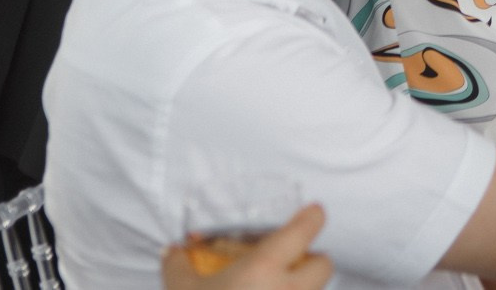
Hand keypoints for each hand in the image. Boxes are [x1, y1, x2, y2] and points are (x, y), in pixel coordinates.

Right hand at [162, 206, 331, 289]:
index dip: (312, 218)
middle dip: (313, 260)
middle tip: (291, 262)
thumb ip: (178, 265)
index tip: (312, 212)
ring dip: (304, 288)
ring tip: (276, 289)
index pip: (304, 231)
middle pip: (324, 265)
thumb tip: (172, 252)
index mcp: (263, 268)